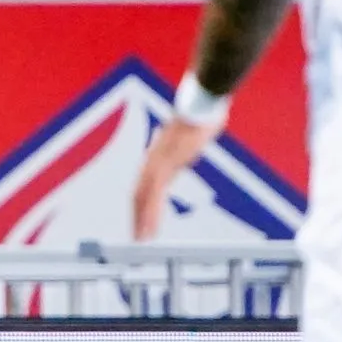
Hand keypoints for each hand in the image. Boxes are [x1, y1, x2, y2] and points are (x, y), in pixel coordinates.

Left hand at [132, 115, 224, 241]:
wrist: (202, 101)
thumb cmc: (203, 113)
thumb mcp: (195, 132)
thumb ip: (193, 139)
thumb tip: (204, 129)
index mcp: (160, 156)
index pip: (145, 186)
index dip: (142, 204)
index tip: (141, 220)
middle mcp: (153, 160)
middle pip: (139, 194)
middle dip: (137, 217)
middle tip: (137, 238)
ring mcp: (157, 162)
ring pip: (143, 198)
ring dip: (141, 221)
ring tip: (141, 240)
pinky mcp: (164, 165)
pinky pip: (154, 194)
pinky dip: (150, 213)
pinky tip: (150, 227)